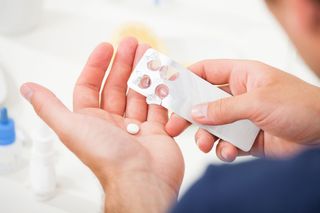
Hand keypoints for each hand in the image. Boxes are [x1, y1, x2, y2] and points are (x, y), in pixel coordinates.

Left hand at [20, 38, 183, 212]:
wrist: (143, 179)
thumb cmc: (108, 157)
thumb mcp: (71, 128)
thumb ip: (50, 107)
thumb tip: (29, 90)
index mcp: (91, 121)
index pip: (91, 87)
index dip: (97, 66)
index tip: (107, 48)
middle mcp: (113, 123)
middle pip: (117, 86)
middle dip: (124, 63)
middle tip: (132, 44)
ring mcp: (136, 126)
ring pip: (138, 93)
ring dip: (143, 73)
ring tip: (149, 54)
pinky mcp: (156, 130)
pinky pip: (157, 105)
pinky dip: (160, 90)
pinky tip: (161, 76)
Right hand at [166, 60, 319, 161]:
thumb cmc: (301, 106)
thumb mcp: (258, 102)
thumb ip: (224, 108)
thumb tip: (195, 112)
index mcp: (242, 76)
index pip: (206, 71)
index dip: (186, 78)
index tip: (169, 90)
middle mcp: (239, 95)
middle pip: (203, 101)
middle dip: (188, 113)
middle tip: (173, 125)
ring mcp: (241, 117)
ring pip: (212, 125)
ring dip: (205, 135)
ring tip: (205, 144)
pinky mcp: (246, 138)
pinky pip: (225, 143)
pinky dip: (223, 149)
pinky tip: (227, 153)